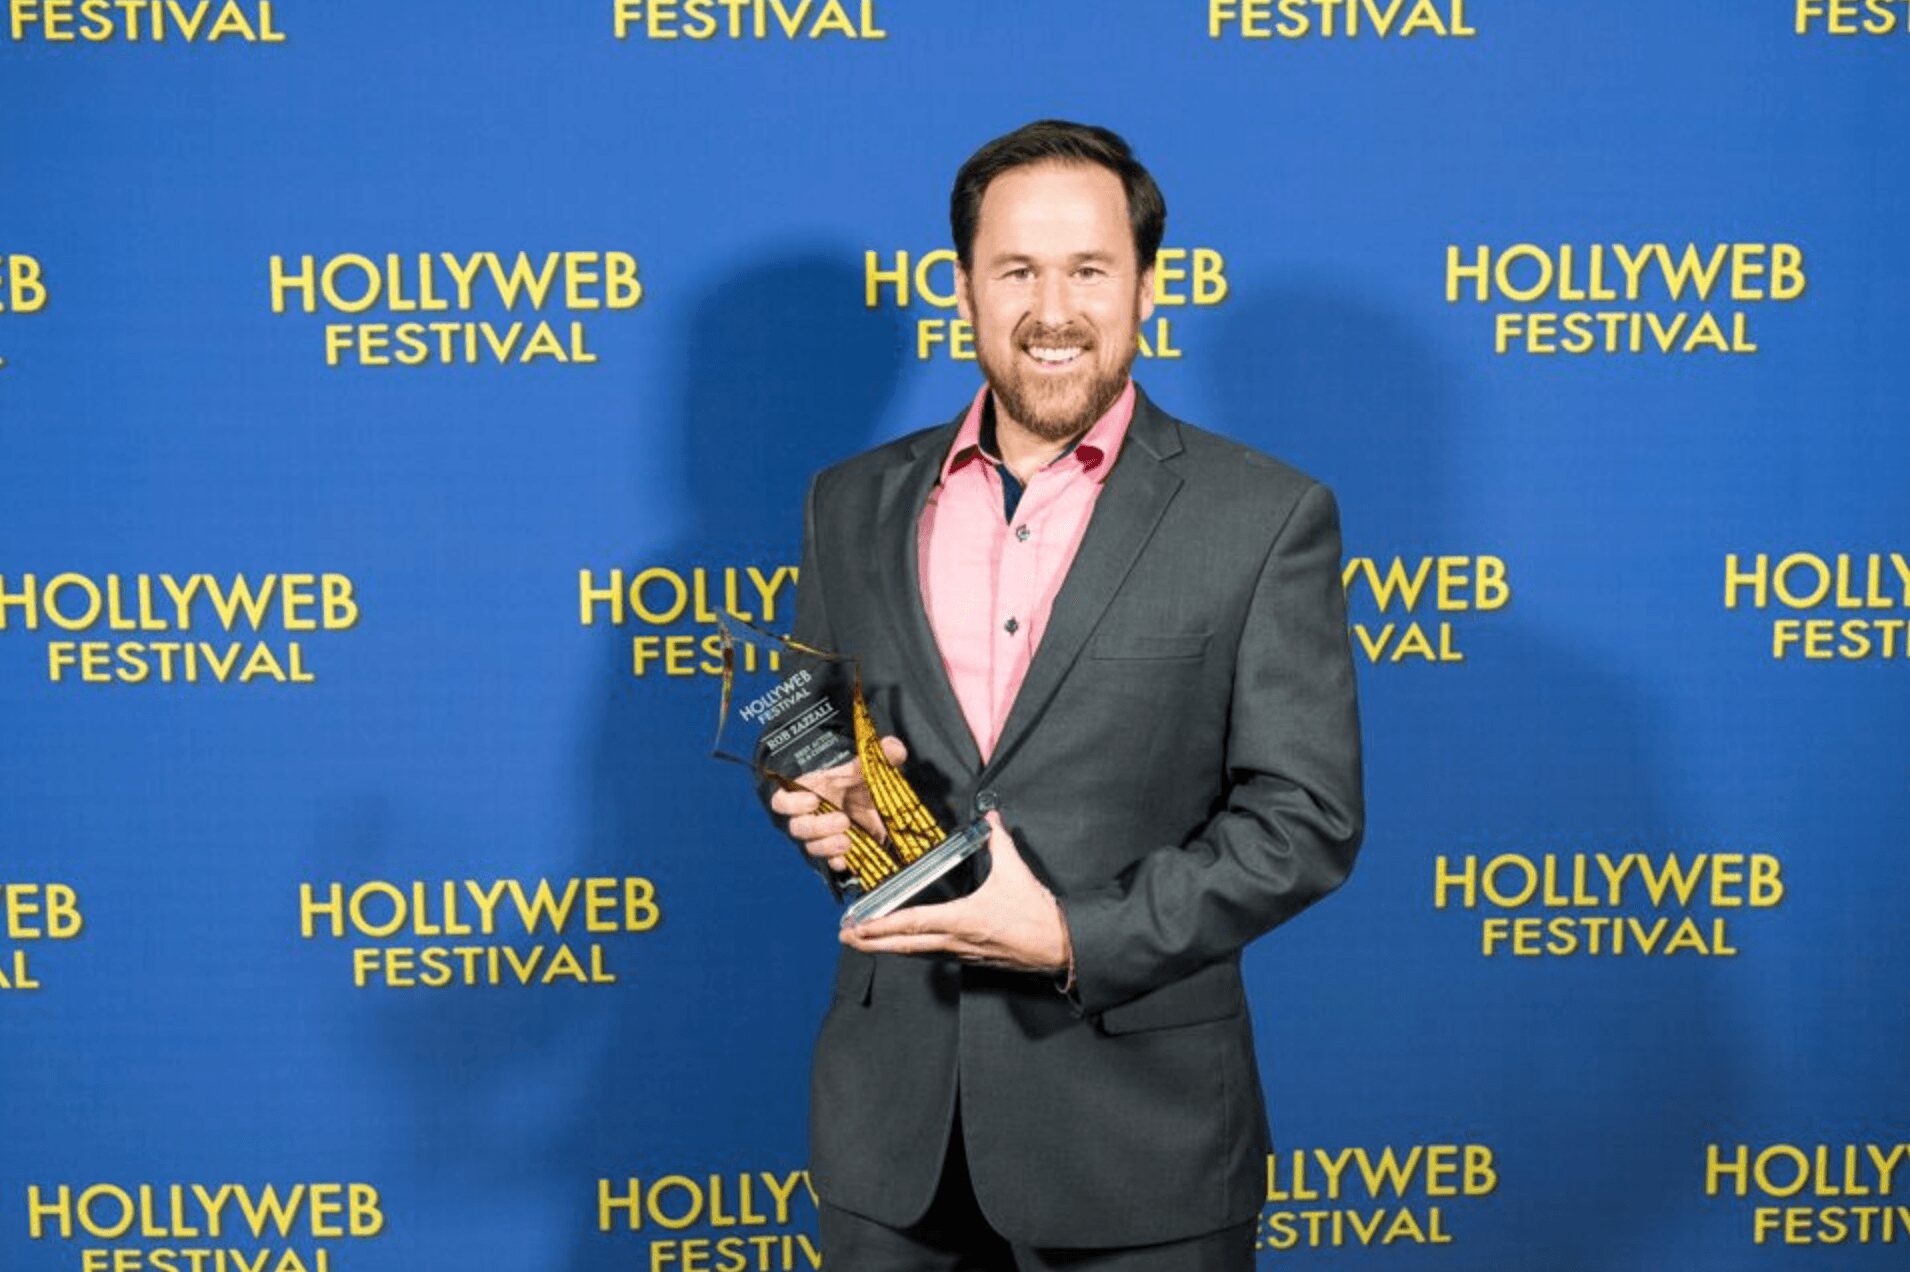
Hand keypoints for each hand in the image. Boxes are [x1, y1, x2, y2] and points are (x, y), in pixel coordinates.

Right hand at [767, 735, 907, 873]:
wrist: (871, 805)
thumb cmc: (857, 783)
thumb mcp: (867, 768)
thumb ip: (879, 756)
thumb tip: (892, 747)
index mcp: (809, 792)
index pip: (782, 801)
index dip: (792, 803)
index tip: (814, 799)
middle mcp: (810, 817)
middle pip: (798, 828)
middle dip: (818, 827)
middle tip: (843, 820)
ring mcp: (821, 837)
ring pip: (812, 847)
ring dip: (828, 846)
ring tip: (848, 841)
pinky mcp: (836, 853)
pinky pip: (830, 863)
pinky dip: (838, 862)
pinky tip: (849, 861)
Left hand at [840, 811, 1071, 975]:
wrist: (1059, 947)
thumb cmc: (1036, 915)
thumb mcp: (1016, 872)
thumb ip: (998, 841)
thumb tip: (989, 817)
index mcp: (962, 920)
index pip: (913, 922)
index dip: (882, 925)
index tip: (859, 924)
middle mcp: (956, 940)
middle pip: (905, 944)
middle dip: (872, 942)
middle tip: (846, 936)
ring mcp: (961, 952)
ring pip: (917, 952)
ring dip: (888, 947)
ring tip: (865, 941)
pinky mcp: (970, 957)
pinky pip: (933, 954)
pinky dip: (912, 949)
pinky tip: (904, 945)